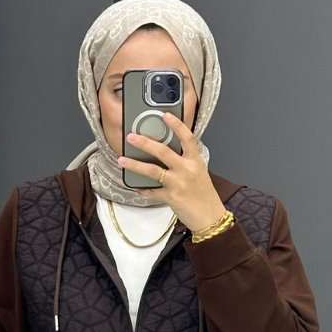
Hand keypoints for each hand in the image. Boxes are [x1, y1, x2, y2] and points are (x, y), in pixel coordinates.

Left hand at [116, 112, 226, 233]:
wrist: (209, 216)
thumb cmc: (203, 194)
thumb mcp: (199, 171)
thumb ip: (185, 160)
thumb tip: (165, 151)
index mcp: (195, 160)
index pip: (186, 138)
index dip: (176, 125)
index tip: (164, 115)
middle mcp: (187, 169)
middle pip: (163, 151)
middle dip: (144, 142)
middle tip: (131, 137)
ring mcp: (178, 183)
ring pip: (152, 170)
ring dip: (135, 164)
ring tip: (122, 160)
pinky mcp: (171, 197)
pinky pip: (152, 191)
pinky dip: (142, 188)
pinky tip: (135, 185)